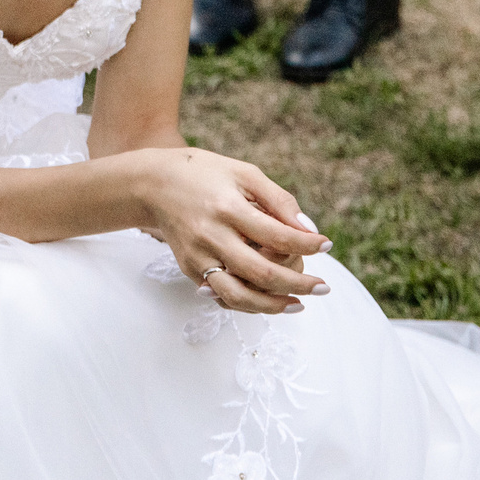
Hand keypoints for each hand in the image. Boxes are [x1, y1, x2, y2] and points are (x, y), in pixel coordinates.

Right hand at [140, 148, 332, 314]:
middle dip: (299, 284)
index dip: (307, 244)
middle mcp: (211, 235)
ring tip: (298, 304)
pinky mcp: (189, 269)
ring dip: (273, 305)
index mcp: (228, 207)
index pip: (277, 234)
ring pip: (239, 296)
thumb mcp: (243, 173)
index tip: (327, 245)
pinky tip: (268, 299)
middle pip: (262, 272)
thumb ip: (278, 200)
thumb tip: (309, 230)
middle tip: (323, 287)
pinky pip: (222, 295)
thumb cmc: (205, 173)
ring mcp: (198, 256)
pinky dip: (248, 303)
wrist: (152, 184)